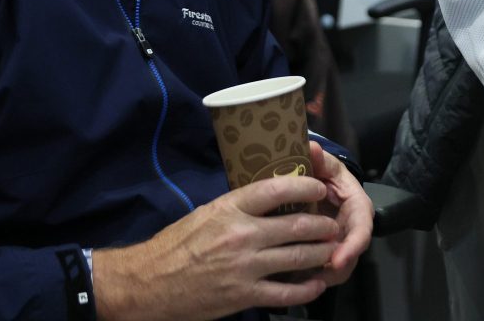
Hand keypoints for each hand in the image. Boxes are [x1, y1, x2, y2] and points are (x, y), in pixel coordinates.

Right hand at [92, 174, 338, 320]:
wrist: (150, 282)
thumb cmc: (177, 244)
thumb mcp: (206, 213)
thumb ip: (238, 207)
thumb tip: (269, 198)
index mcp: (230, 208)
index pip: (277, 190)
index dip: (305, 188)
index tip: (319, 189)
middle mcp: (242, 234)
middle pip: (297, 226)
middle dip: (322, 226)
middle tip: (333, 225)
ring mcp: (245, 267)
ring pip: (298, 258)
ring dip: (321, 254)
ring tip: (332, 250)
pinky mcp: (244, 295)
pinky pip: (286, 293)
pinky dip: (306, 289)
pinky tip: (316, 284)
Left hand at [307, 140, 373, 285]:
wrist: (312, 184)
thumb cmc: (321, 172)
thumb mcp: (321, 163)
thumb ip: (318, 158)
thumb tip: (312, 147)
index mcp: (356, 204)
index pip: (362, 227)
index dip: (353, 245)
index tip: (337, 259)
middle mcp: (352, 226)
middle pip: (351, 253)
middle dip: (337, 267)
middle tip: (315, 276)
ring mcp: (341, 241)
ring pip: (338, 268)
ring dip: (322, 275)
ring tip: (300, 278)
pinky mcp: (328, 252)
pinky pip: (324, 271)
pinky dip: (311, 277)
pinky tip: (293, 278)